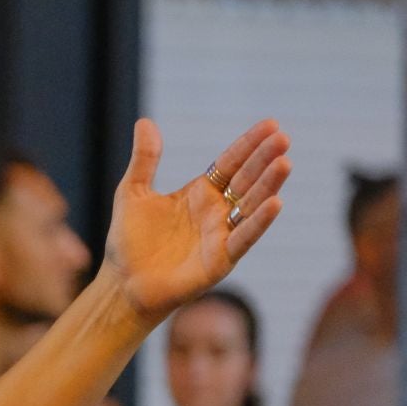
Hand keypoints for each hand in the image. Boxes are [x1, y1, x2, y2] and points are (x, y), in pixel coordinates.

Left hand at [102, 118, 291, 323]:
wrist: (121, 284)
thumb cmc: (128, 241)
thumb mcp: (133, 192)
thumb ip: (145, 159)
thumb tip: (144, 121)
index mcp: (200, 193)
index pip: (230, 163)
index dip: (249, 145)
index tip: (271, 124)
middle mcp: (216, 212)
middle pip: (246, 180)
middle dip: (264, 160)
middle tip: (282, 138)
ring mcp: (221, 236)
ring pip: (251, 206)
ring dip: (268, 186)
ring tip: (284, 163)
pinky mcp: (220, 261)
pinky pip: (243, 238)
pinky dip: (259, 222)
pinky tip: (275, 203)